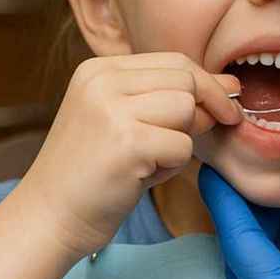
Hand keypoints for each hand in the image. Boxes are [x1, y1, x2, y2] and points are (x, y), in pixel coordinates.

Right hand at [19, 52, 241, 256]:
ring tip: (149, 159)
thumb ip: (168, 97)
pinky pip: (182, 146)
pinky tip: (141, 176)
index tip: (226, 104)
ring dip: (181, 140)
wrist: (48, 218)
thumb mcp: (124, 119)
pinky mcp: (127, 143)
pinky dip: (172, 166)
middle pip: (185, 79)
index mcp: (99, 69)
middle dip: (204, 108)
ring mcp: (112, 110)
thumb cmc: (94, 172)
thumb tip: (231, 84)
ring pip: (186, 109)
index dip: (206, 83)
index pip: (174, 61)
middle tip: (192, 137)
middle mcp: (102, 82)